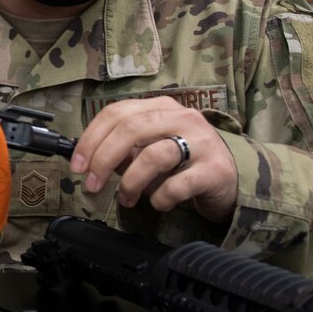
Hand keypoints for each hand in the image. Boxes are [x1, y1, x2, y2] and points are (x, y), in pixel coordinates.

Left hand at [73, 96, 235, 222]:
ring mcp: (202, 142)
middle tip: (92, 184)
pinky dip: (160, 198)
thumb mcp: (152, 148)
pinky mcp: (214, 170)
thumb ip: (126, 149)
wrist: (235, 178)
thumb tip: (93, 160)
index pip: (117, 113)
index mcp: (162, 108)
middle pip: (131, 129)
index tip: (77, 165)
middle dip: (103, 159)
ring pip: (154, 156)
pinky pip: (177, 185)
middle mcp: (182, 118)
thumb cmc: (186, 162)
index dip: (91, 139)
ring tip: (127, 199)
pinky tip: (158, 203)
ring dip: (131, 183)